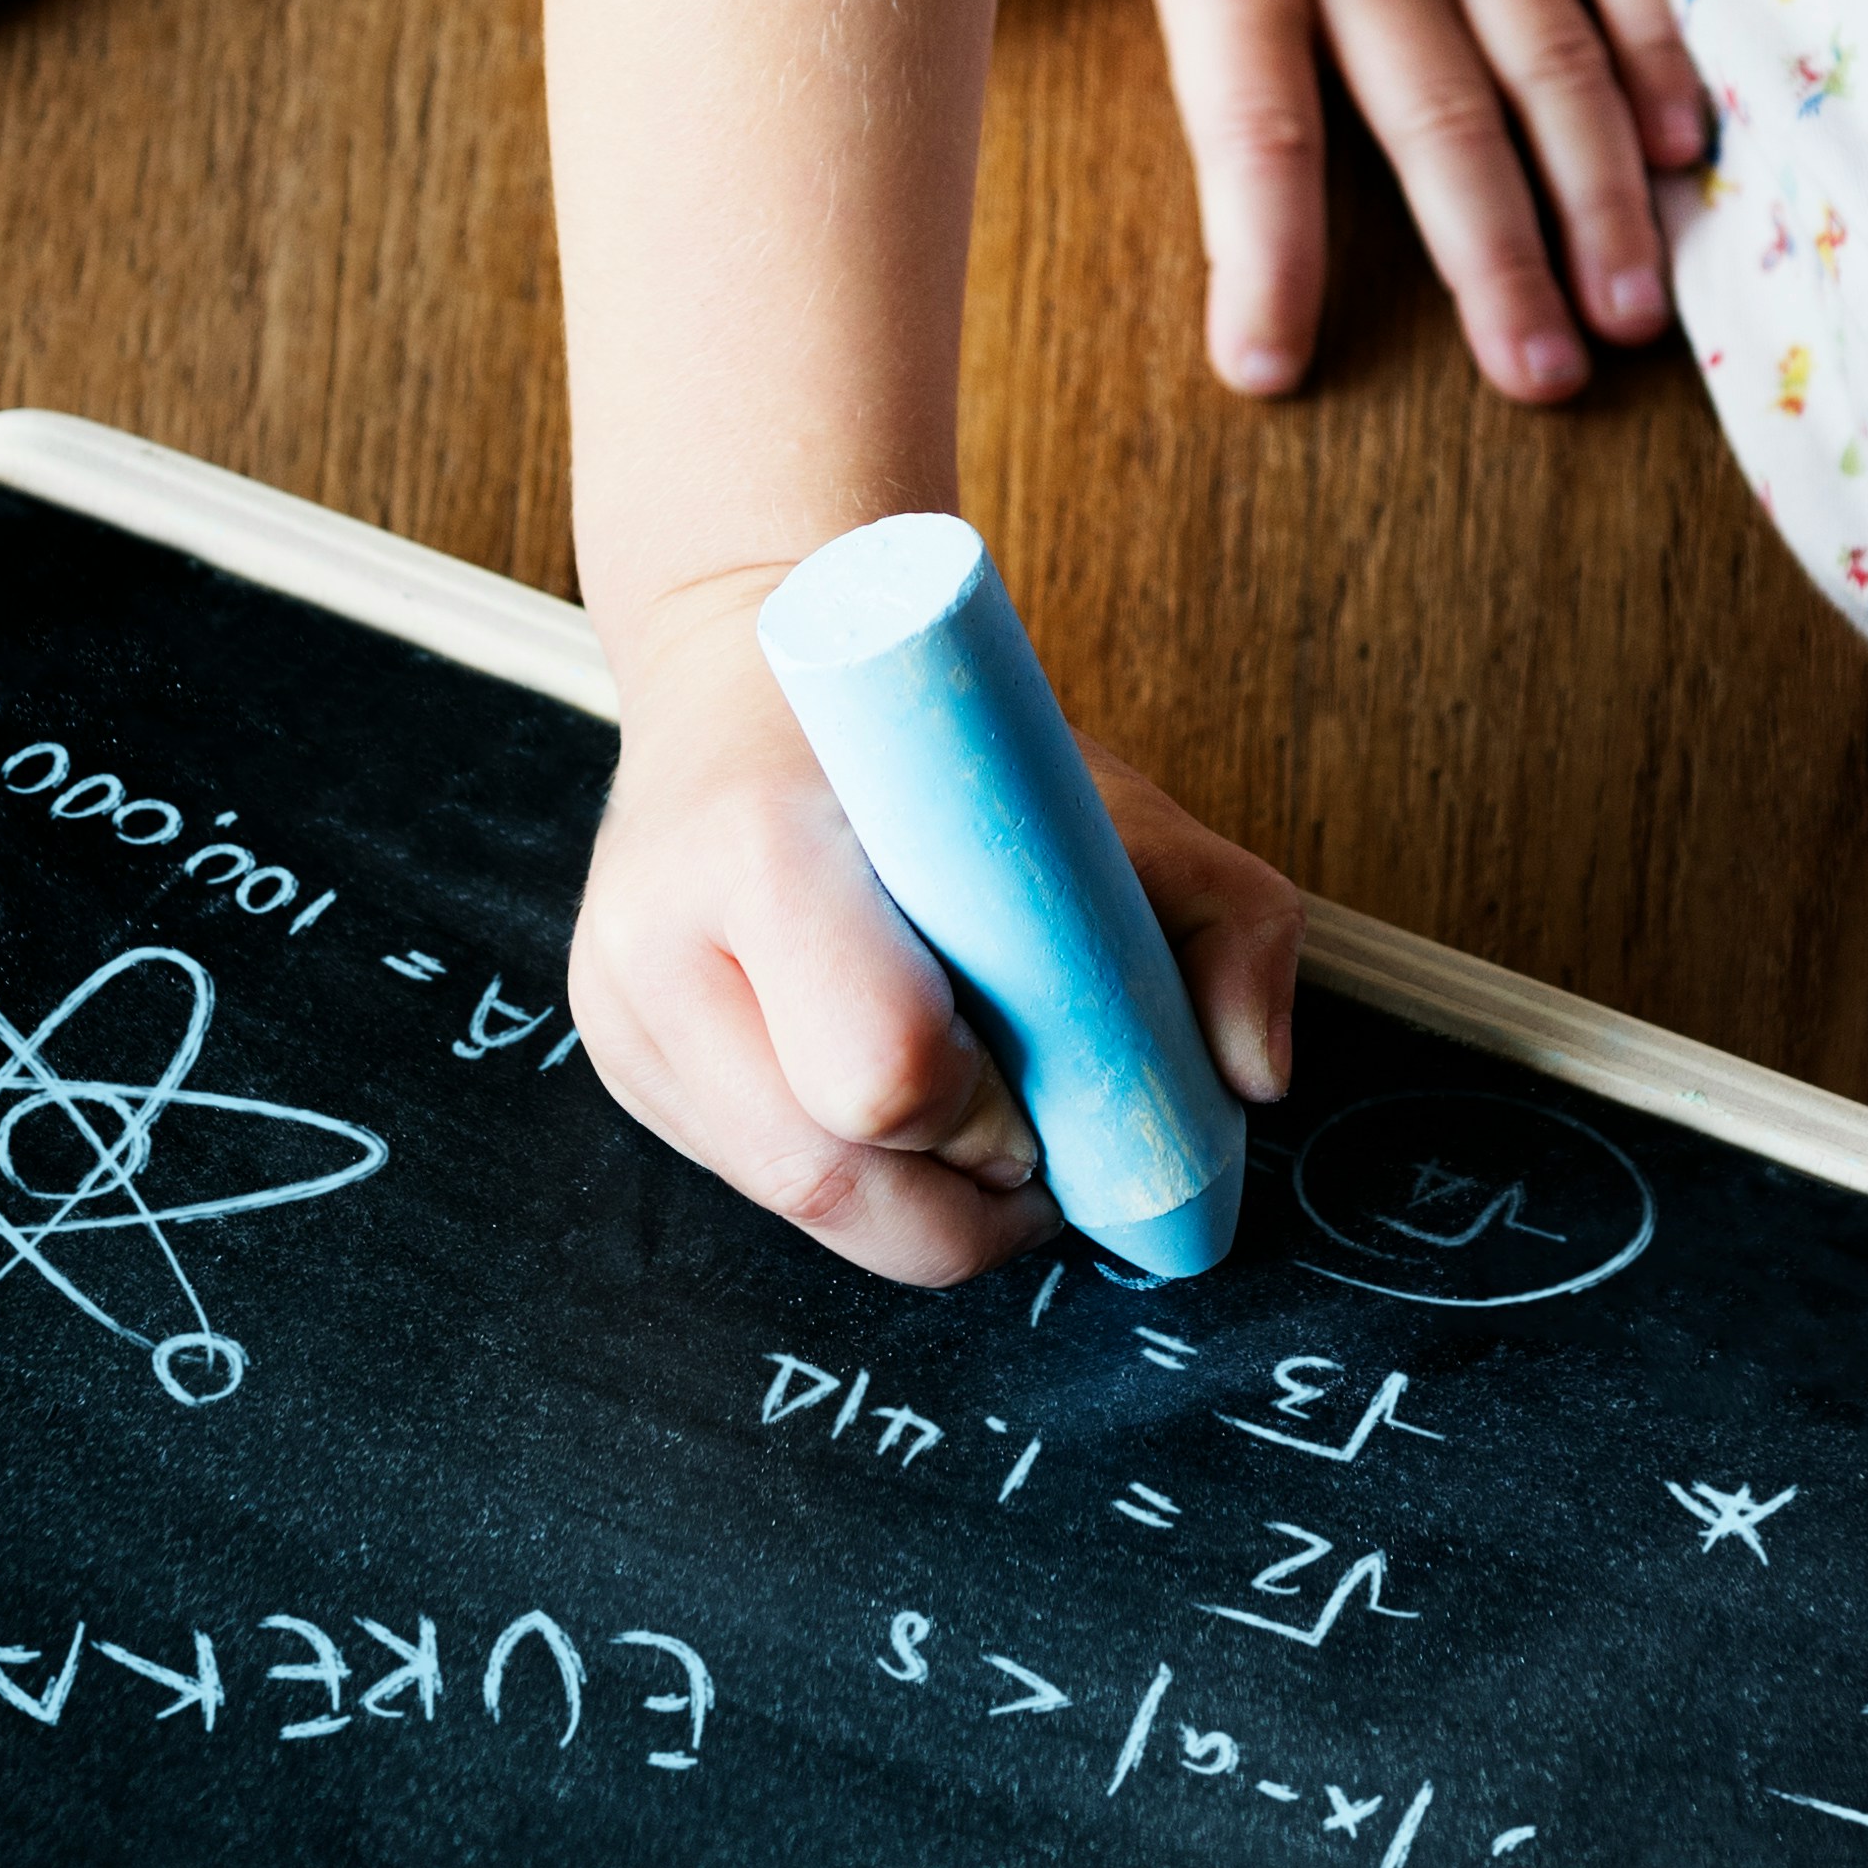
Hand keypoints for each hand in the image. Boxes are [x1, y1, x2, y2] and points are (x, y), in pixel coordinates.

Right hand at [571, 583, 1301, 1283]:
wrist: (748, 663)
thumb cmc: (927, 740)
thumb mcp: (1103, 796)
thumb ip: (1226, 919)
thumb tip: (1251, 1074)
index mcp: (764, 848)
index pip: (881, 1074)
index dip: (985, 1120)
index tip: (1037, 1099)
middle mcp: (659, 937)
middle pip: (824, 1176)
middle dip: (953, 1202)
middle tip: (1028, 1155)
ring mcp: (620, 1009)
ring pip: (784, 1201)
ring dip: (902, 1203)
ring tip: (974, 1127)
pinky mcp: (616, 1054)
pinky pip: (748, 1178)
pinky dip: (843, 1170)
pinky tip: (889, 1103)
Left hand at [1020, 0, 1702, 402]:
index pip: (1253, 133)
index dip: (1263, 259)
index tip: (1270, 368)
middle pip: (1438, 135)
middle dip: (1494, 271)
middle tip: (1538, 390)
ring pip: (1548, 74)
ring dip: (1592, 200)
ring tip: (1624, 319)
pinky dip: (1655, 61)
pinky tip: (1684, 150)